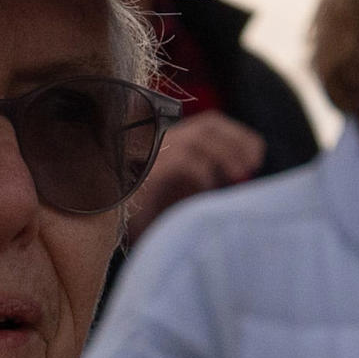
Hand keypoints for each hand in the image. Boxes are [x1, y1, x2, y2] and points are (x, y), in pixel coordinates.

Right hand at [122, 110, 266, 237]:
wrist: (102, 232)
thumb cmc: (145, 220)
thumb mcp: (181, 196)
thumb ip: (207, 179)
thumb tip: (243, 174)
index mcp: (167, 146)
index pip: (208, 125)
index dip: (237, 136)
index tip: (257, 155)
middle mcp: (156, 144)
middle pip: (206, 126)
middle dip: (236, 142)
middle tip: (253, 165)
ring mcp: (146, 156)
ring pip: (194, 141)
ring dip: (224, 155)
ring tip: (238, 176)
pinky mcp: (141, 173)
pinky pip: (181, 163)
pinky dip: (201, 174)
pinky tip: (206, 192)